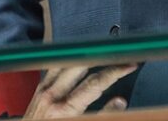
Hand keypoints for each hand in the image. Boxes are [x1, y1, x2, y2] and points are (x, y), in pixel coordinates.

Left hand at [22, 64, 137, 117]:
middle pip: (81, 64)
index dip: (115, 71)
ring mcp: (42, 90)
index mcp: (64, 109)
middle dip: (102, 56)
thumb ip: (102, 116)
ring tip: (104, 53)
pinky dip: (70, 62)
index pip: (95, 83)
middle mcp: (51, 95)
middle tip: (119, 54)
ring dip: (85, 56)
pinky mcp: (38, 90)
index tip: (129, 65)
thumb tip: (119, 101)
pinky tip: (79, 61)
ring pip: (67, 61)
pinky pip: (55, 67)